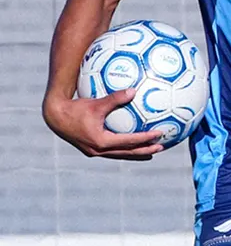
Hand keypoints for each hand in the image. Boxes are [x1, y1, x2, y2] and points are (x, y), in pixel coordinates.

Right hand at [43, 90, 163, 159]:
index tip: (159, 134)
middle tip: (161, 147)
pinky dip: (124, 149)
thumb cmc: (75, 108)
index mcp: (101, 141)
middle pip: (127, 153)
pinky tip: (131, 145)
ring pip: (120, 154)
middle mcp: (99, 150)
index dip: (145, 138)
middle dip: (145, 150)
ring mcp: (94, 152)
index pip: (129, 142)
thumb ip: (115, 98)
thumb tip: (134, 90)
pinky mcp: (91, 150)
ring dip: (136, 153)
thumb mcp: (96, 103)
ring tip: (151, 152)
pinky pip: (112, 151)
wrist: (55, 117)